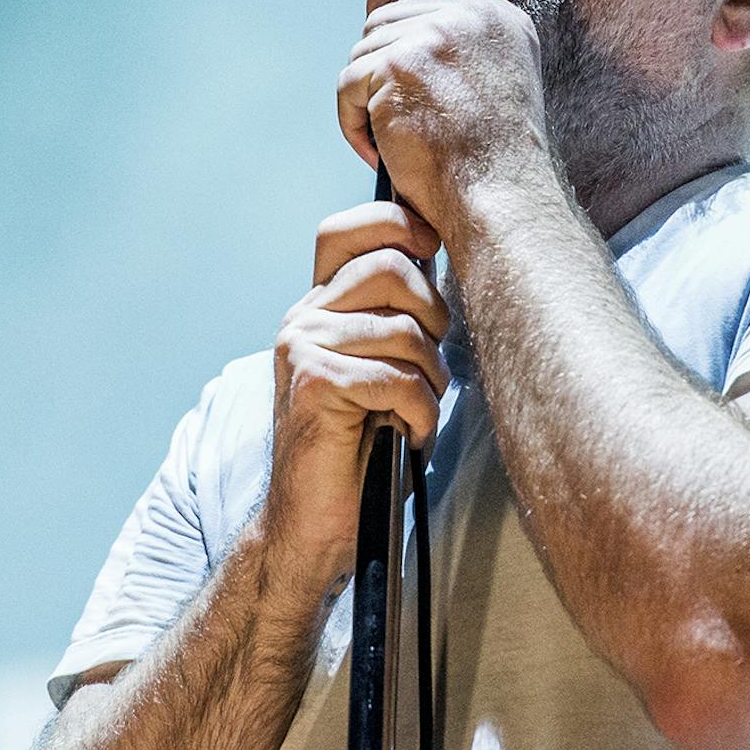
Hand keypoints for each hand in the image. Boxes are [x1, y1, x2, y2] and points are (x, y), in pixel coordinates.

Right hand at [263, 201, 449, 580]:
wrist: (313, 524)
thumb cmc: (363, 447)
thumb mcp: (383, 366)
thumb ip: (397, 315)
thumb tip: (446, 258)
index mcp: (320, 306)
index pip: (349, 229)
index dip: (397, 225)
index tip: (432, 248)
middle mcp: (304, 317)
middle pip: (392, 268)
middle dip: (433, 317)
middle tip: (430, 367)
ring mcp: (303, 348)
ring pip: (404, 330)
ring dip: (431, 378)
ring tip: (417, 410)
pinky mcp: (313, 385)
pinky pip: (398, 379)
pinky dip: (420, 412)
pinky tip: (409, 433)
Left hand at [337, 0, 548, 231]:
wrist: (501, 197)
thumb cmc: (497, 164)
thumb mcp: (502, 83)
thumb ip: (466, 47)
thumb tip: (407, 31)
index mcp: (501, 20)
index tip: (373, 9)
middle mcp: (472, 18)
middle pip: (385, 17)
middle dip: (377, 67)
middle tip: (394, 115)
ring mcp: (436, 36)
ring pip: (363, 52)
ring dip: (366, 100)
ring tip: (394, 141)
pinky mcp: (400, 64)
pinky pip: (349, 84)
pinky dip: (353, 123)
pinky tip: (380, 153)